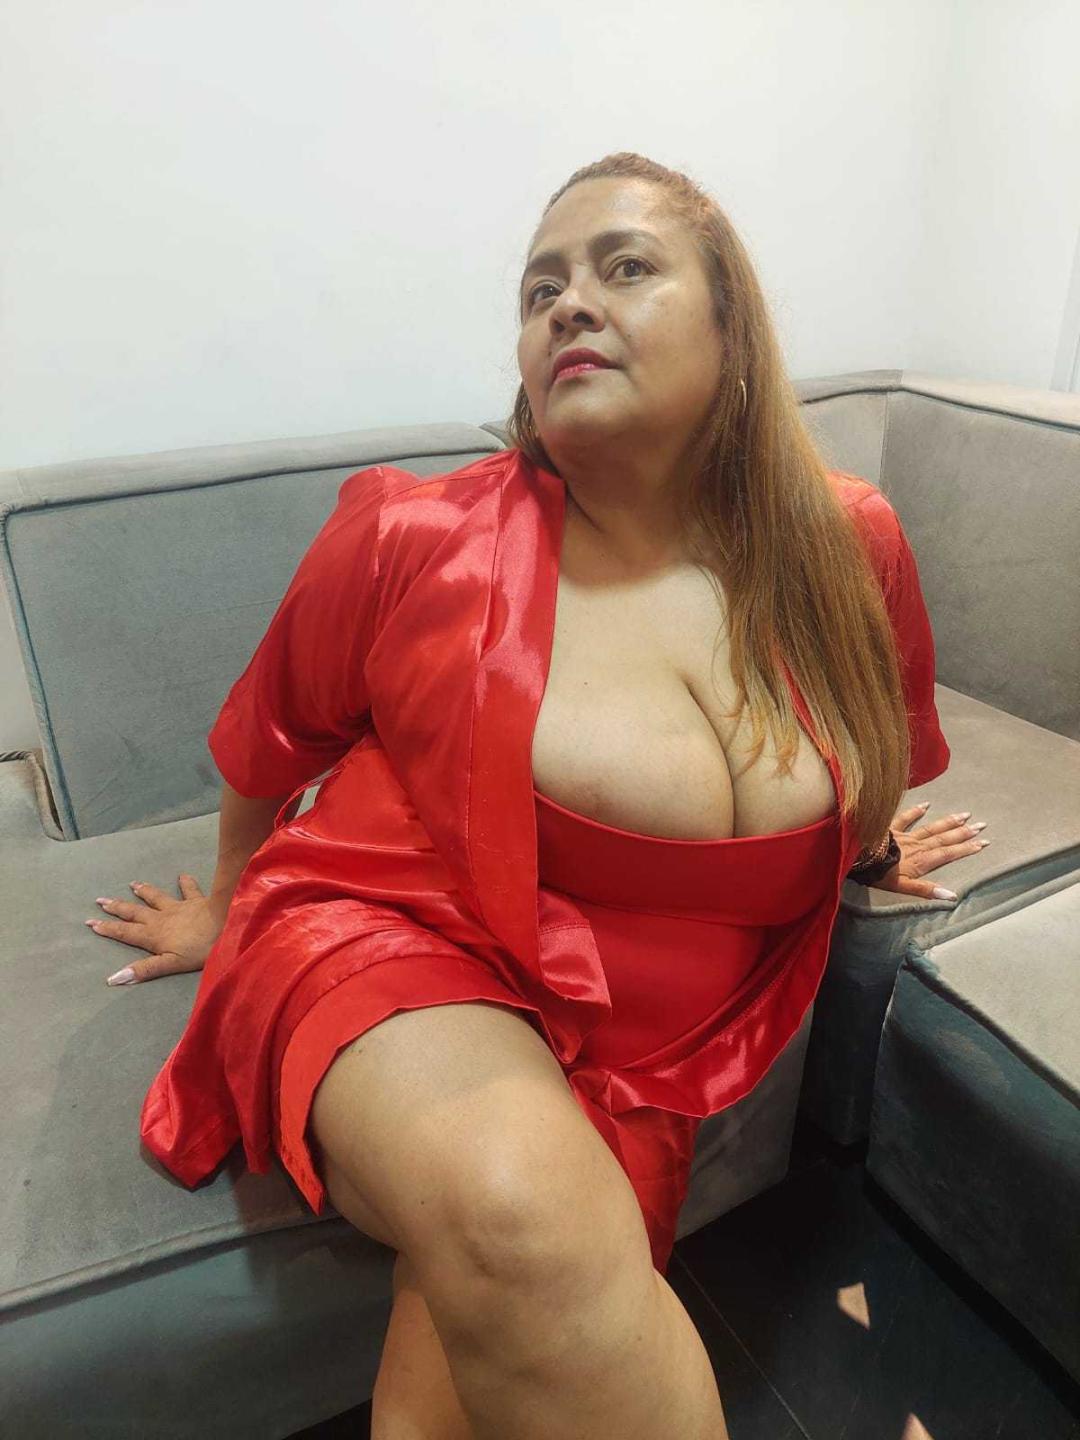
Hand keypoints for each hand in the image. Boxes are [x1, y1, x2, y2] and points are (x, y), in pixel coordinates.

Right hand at [87, 874, 224, 985]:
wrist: (226, 924)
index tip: (90, 922)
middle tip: (100, 900)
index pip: (125, 932)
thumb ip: (144, 970)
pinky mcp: (196, 901)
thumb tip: (113, 978)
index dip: (107, 928)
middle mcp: (162, 918)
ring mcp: (179, 907)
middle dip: (117, 908)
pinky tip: (182, 875)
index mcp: (154, 935)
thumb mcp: (171, 964)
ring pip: (156, 898)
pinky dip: (185, 882)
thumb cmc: (200, 949)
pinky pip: (189, 890)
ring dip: (144, 891)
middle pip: (135, 912)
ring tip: (133, 884)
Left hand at [871, 801, 989, 900]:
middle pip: (944, 838)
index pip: (948, 853)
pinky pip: (905, 817)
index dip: (966, 848)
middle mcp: (917, 845)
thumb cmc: (879, 874)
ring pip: (931, 827)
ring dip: (948, 822)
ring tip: (965, 815)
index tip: (983, 843)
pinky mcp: (891, 828)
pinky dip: (916, 811)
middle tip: (982, 825)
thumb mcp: (903, 888)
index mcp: (922, 860)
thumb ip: (927, 890)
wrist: (858, 857)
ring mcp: (905, 835)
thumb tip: (951, 896)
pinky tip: (927, 804)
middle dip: (964, 832)